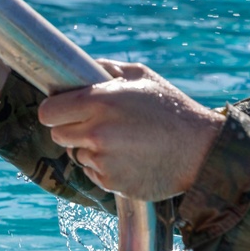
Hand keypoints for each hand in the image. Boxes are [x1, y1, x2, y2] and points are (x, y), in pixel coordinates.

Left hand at [38, 61, 223, 199]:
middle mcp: (96, 132)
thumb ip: (106, 69)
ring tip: (123, 142)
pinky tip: (130, 158)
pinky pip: (94, 174)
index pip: (48, 112)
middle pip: (58, 135)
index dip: (55, 110)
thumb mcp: (142, 76)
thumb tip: (79, 67)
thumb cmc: (172, 109)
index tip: (63, 111)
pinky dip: (106, 167)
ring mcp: (103, 160)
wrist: (201, 151)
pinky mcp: (111, 183)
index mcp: (99, 101)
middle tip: (95, 125)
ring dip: (91, 149)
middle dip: (71, 129)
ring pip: (77, 155)